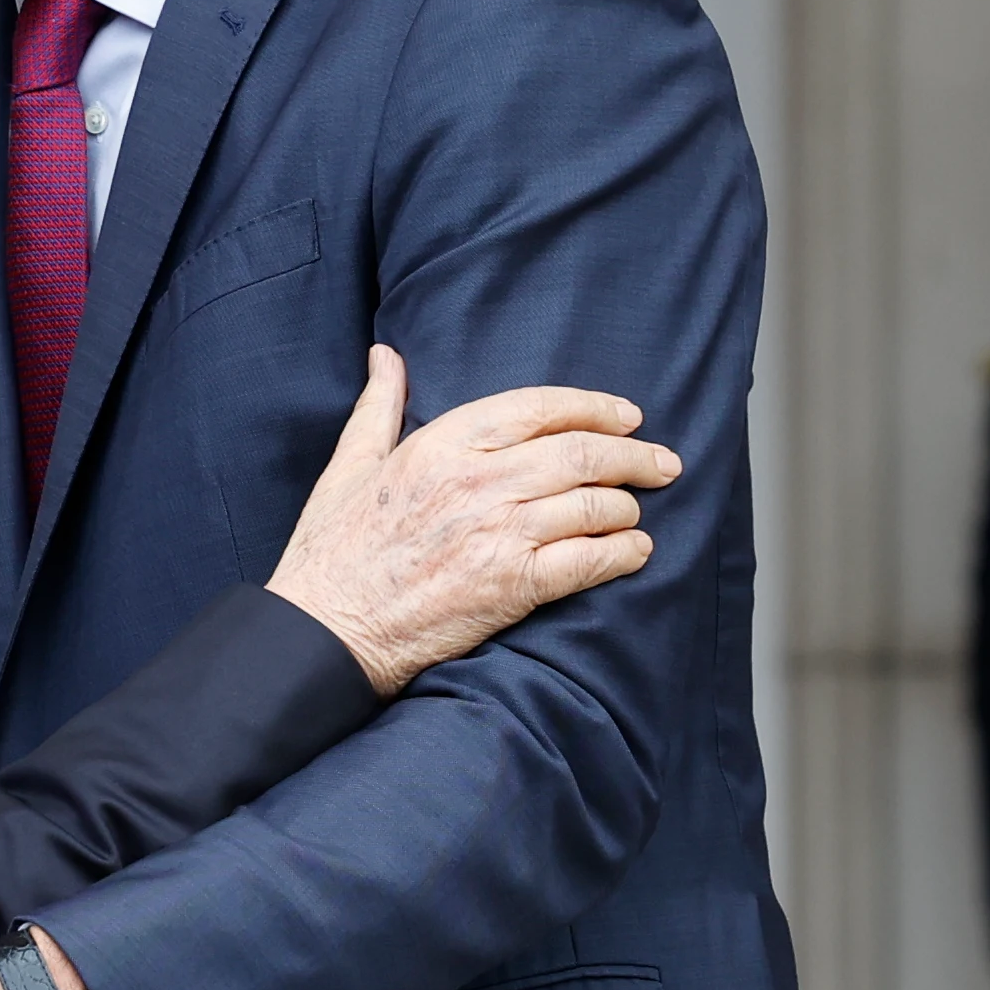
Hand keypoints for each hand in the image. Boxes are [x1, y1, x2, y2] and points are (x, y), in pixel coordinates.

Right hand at [262, 357, 678, 691]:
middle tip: (662, 462)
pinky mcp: (512, 586)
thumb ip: (379, 407)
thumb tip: (387, 357)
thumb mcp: (349, 466)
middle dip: (633, 454)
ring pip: (593, 505)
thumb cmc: (333, 553)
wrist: (327, 632)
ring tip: (638, 510)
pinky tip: (635, 552)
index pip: (539, 407)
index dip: (594, 407)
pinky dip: (622, 554)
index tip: (626, 416)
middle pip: (580, 452)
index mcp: (440, 445)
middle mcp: (477, 482)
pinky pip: (588, 561)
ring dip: (627, 506)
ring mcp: (498, 534)